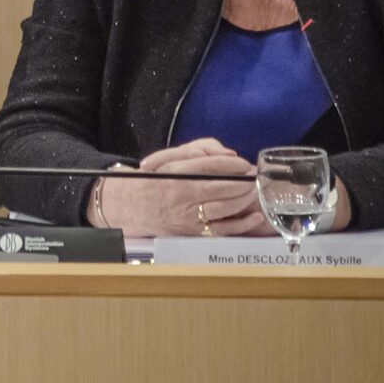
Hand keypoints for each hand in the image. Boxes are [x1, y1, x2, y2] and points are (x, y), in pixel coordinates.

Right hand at [91, 138, 269, 236]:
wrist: (128, 206)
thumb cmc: (151, 181)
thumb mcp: (166, 159)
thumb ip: (196, 151)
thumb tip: (227, 154)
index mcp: (175, 172)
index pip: (210, 165)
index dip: (232, 164)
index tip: (245, 164)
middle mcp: (182, 194)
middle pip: (221, 186)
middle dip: (243, 182)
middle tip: (255, 178)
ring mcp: (187, 214)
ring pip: (224, 207)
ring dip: (244, 199)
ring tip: (254, 192)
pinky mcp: (192, 231)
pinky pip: (221, 229)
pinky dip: (241, 224)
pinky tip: (255, 217)